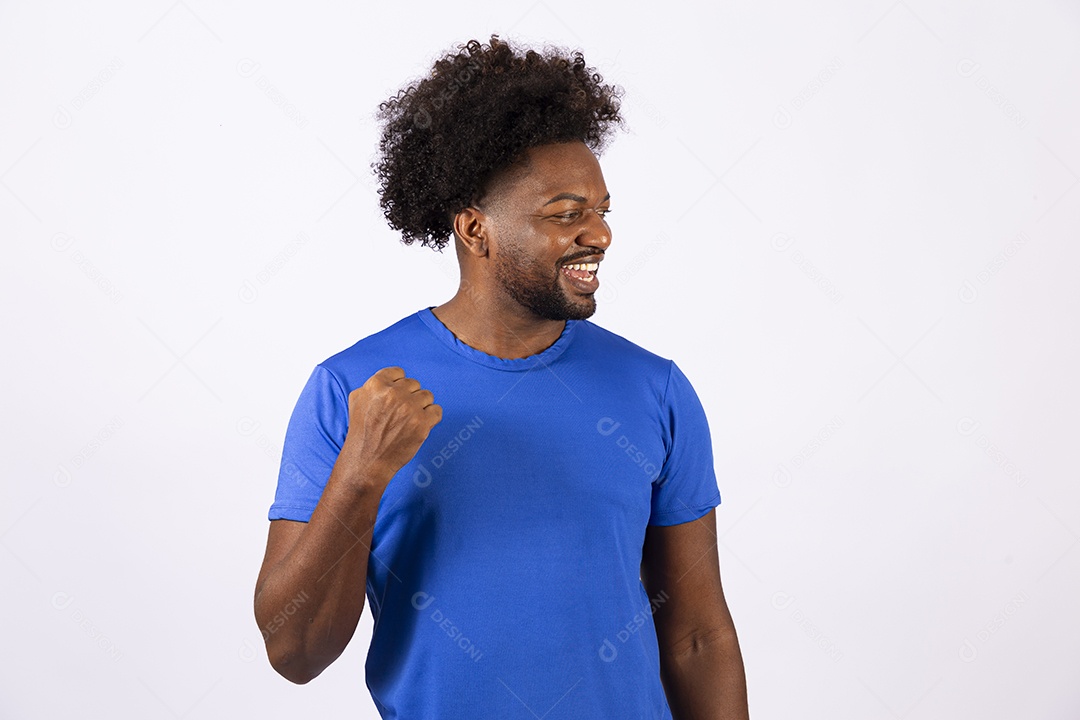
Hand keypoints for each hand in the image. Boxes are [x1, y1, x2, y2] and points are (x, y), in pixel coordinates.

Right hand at [339, 366, 441, 488]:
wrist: (368, 461)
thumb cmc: (361, 432)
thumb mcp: (356, 400)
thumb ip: (373, 385)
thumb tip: (392, 378)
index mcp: (377, 384)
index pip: (399, 372)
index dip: (398, 385)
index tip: (395, 397)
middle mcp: (394, 393)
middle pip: (414, 384)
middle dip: (409, 397)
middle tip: (400, 413)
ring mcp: (409, 408)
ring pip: (427, 395)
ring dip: (421, 406)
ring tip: (409, 419)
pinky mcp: (422, 423)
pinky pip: (437, 411)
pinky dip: (431, 417)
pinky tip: (421, 424)